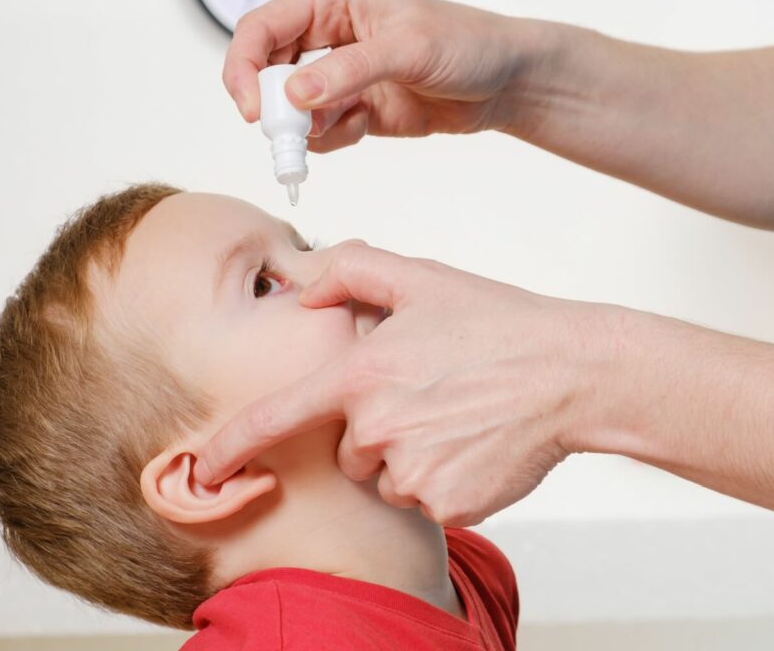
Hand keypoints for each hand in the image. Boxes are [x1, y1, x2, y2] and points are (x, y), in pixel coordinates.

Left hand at [193, 244, 615, 525]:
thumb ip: (351, 270)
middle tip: (429, 398)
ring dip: (410, 459)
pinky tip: (476, 446)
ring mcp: (413, 472)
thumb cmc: (497, 324)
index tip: (203, 469)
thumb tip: (299, 285)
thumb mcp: (423, 279)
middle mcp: (377, 429)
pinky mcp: (447, 504)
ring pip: (387, 480)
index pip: (275, 418)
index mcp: (361, 374)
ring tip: (458, 419)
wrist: (569, 375)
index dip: (231, 446)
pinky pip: (426, 501)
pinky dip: (444, 481)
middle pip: (348, 451)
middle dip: (375, 432)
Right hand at [222, 0, 548, 151]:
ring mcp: (344, 77)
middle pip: (268, 72)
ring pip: (295, 108)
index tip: (253, 109)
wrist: (507, 82)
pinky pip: (325, 132)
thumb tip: (296, 93)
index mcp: (332, 2)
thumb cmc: (468, 43)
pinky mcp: (360, 110)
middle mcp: (330, 38)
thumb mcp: (407, 48)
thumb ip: (349, 70)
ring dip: (304, 128)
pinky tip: (361, 130)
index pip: (262, 29)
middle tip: (286, 135)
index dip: (245, 67)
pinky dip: (331, 140)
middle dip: (273, 106)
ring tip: (341, 127)